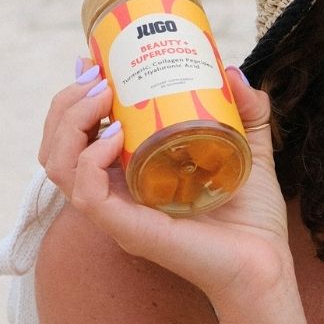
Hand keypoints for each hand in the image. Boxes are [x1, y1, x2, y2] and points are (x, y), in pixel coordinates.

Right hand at [39, 59, 294, 309]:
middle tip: (99, 78)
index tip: (94, 62)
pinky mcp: (127, 229)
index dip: (74, 97)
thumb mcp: (250, 145)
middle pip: (57, 145)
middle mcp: (115, 193)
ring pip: (58, 164)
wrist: (266, 261)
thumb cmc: (253, 215)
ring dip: (70, 122)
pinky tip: (114, 137)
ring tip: (103, 97)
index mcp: (130, 174)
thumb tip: (230, 70)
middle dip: (67, 102)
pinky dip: (89, 161)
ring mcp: (116, 213)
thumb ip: (246, 108)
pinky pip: (85, 194)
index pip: (77, 135)